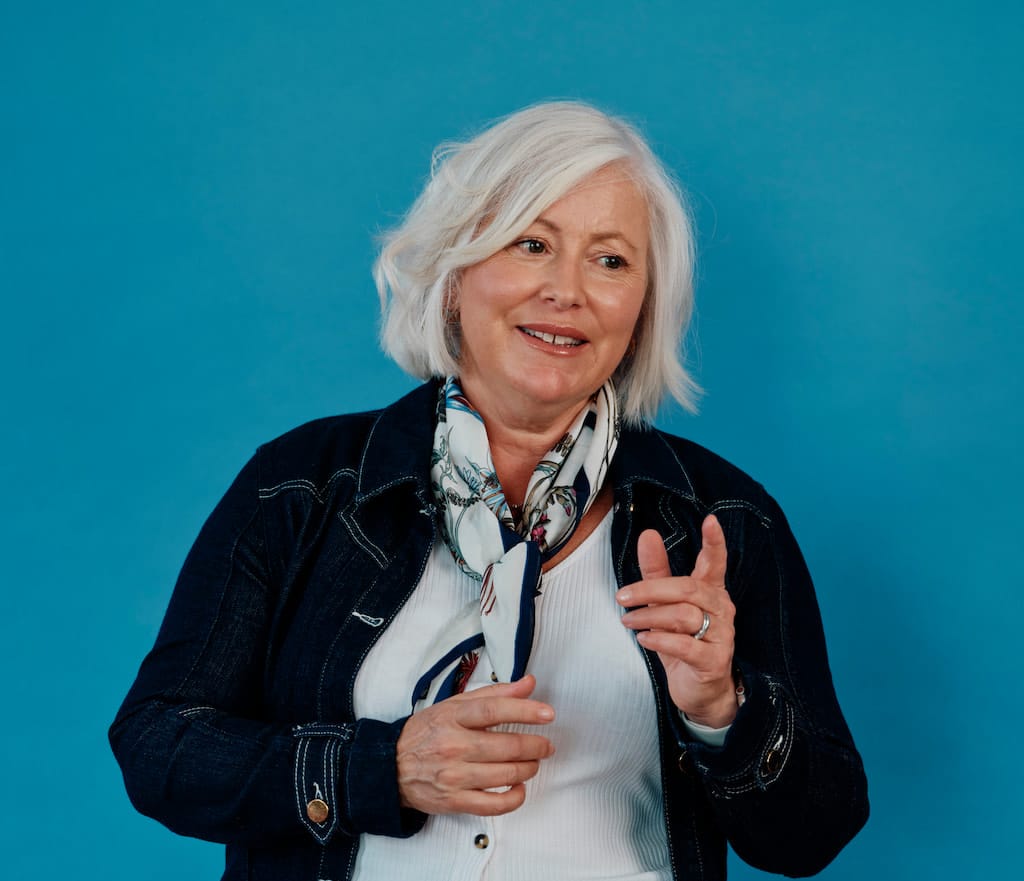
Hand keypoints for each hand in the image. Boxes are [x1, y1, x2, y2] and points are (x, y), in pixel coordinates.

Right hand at [396, 674, 555, 815]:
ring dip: (529, 768)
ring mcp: (454, 776)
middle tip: (546, 745)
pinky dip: (515, 797)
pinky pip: (494, 805)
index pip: (494, 710)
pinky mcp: (455, 801)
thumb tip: (528, 684)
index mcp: (453, 716)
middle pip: (506, 746)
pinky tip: (519, 787)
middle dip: (535, 746)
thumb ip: (494, 694)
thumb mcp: (454, 704)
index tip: (548, 713)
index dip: (526, 710)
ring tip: (533, 762)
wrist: (391, 766)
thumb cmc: (427, 733)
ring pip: (505, 775)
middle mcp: (453, 745)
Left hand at [617, 515, 737, 727]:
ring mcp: (721, 636)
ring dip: (650, 617)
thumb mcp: (665, 605)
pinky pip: (685, 645)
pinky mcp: (713, 661)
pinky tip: (644, 639)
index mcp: (711, 592)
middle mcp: (721, 610)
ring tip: (628, 622)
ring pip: (684, 616)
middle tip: (622, 596)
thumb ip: (657, 571)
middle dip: (651, 590)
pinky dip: (660, 639)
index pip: (715, 562)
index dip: (715, 542)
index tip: (710, 519)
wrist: (701, 692)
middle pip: (687, 589)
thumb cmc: (683, 642)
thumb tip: (648, 534)